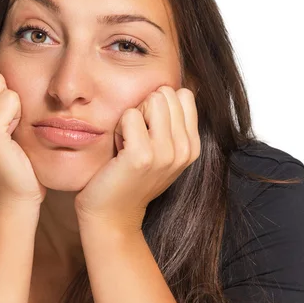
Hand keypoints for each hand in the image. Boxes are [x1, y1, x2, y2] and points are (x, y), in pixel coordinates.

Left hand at [74, 86, 199, 232]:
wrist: (111, 214)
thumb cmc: (129, 179)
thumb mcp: (162, 152)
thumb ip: (172, 124)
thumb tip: (172, 87)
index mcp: (192, 147)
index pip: (183, 95)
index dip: (158, 107)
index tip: (147, 134)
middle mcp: (184, 150)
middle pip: (166, 94)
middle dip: (144, 110)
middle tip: (133, 140)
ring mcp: (165, 154)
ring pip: (151, 100)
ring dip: (132, 118)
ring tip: (126, 144)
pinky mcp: (142, 156)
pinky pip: (130, 115)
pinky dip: (119, 128)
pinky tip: (118, 150)